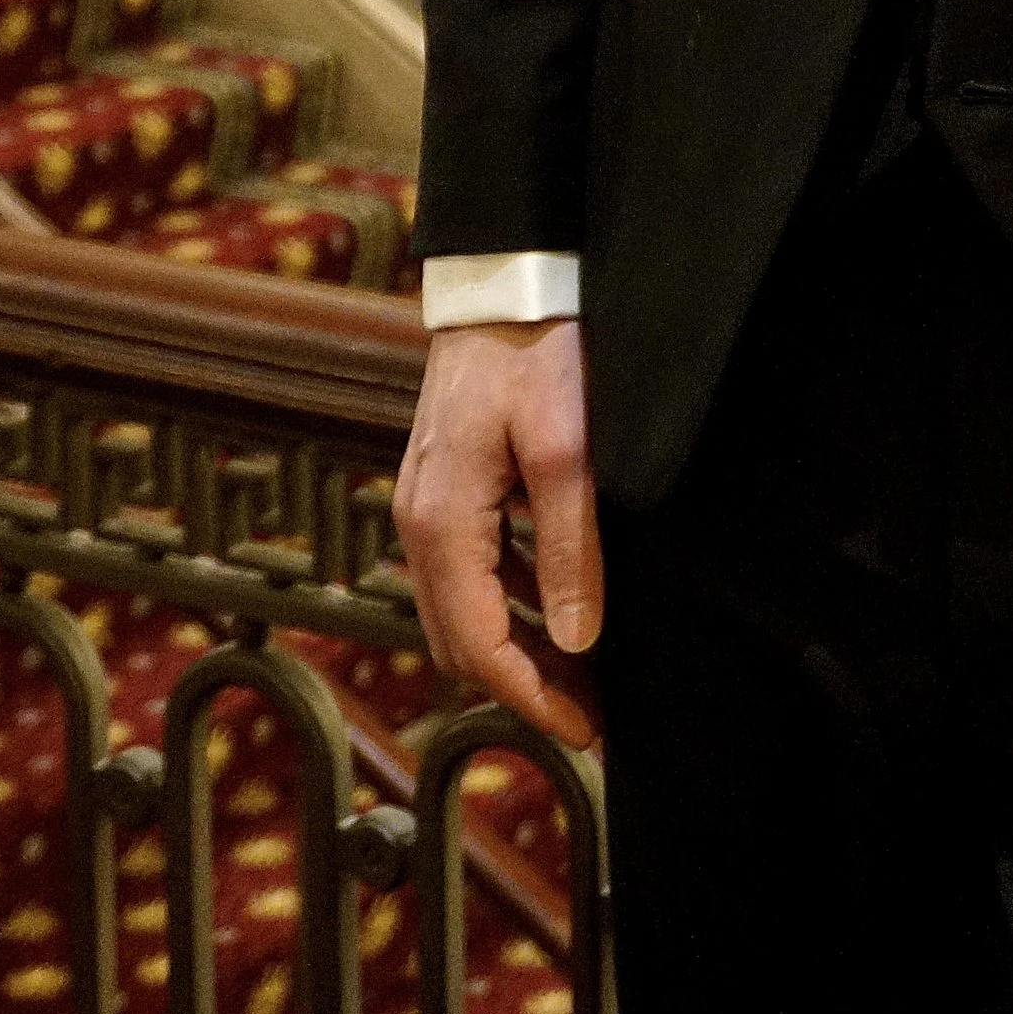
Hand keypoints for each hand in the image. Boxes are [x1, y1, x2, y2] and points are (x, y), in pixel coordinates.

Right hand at [395, 320, 601, 748]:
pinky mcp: (441, 487)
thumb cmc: (536, 354)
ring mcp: (423, 506)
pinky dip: (507, 603)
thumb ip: (568, 546)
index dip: (533, 700)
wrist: (502, 280)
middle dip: (524, 686)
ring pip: (461, 611)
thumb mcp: (565, 449)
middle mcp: (419, 525)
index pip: (481, 647)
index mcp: (442, 525)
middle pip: (462, 642)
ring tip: (584, 673)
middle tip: (593, 712)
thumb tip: (577, 640)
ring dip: (516, 649)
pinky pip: (466, 572)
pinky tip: (556, 601)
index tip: (588, 733)